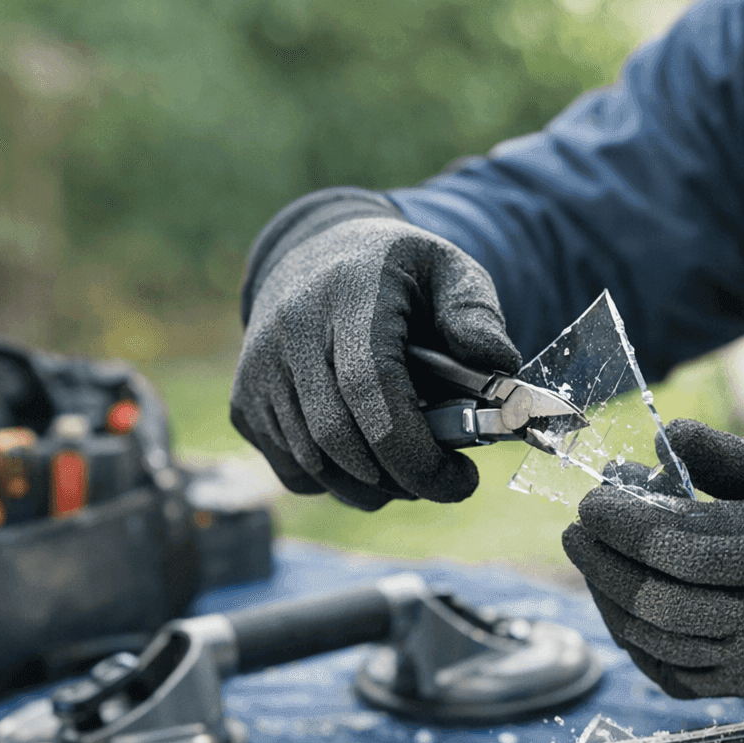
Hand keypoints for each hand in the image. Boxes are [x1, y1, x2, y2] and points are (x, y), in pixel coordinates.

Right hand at [231, 217, 520, 509]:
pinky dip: (336, 484)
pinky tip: (369, 460)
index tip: (462, 477)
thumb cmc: (397, 273)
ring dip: (373, 488)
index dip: (415, 448)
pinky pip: (291, 471)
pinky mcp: (243, 403)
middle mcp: (290, 331)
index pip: (369, 385)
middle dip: (402, 478)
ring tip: (413, 471)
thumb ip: (477, 314)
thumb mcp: (450, 270)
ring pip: (312, 463)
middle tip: (446, 482)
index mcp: (349, 294)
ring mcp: (258, 370)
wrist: (315, 254)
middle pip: (337, 436)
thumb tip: (500, 366)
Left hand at [562, 420, 743, 696]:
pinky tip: (617, 602)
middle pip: (659, 603)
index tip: (594, 499)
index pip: (680, 548)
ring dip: (609, 600)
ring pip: (658, 643)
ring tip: (590, 559)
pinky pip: (672, 673)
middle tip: (578, 530)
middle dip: (603, 564)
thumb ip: (729, 455)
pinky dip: (635, 640)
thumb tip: (663, 439)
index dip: (623, 525)